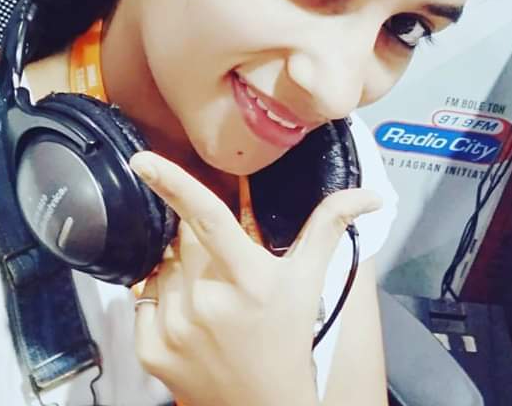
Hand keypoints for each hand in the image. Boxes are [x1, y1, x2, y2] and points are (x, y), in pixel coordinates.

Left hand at [130, 151, 381, 405]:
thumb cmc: (290, 339)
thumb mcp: (310, 282)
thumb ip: (330, 227)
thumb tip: (369, 195)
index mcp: (249, 278)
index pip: (207, 218)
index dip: (174, 183)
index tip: (143, 160)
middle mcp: (206, 302)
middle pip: (182, 237)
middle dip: (198, 238)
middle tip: (222, 261)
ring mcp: (175, 329)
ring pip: (162, 265)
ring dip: (179, 267)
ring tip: (210, 292)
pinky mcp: (151, 351)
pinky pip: (142, 297)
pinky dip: (160, 295)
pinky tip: (189, 312)